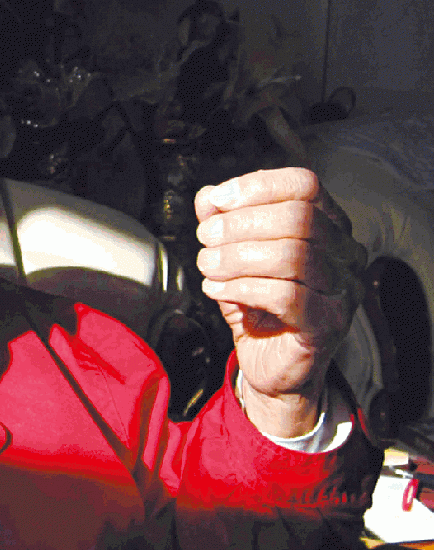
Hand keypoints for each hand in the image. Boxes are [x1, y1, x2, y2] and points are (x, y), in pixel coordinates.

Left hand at [194, 168, 366, 436]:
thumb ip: (223, 222)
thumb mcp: (234, 256)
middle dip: (238, 224)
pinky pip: (285, 295)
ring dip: (235, 257)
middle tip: (205, 239)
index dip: (257, 186)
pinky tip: (218, 290)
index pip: (305, 184)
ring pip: (291, 255)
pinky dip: (241, 288)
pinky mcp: (326, 324)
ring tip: (207, 267)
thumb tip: (208, 196)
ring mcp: (342, 289)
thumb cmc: (258, 305)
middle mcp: (345, 253)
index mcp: (329, 225)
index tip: (216, 201)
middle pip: (297, 217)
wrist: (271, 364)